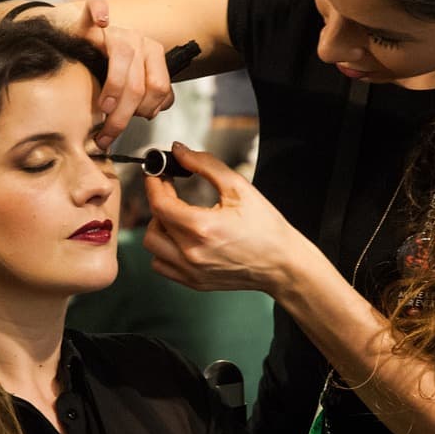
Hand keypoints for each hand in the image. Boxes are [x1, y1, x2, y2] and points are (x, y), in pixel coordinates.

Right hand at [52, 0, 172, 148]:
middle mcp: (138, 39)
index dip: (146, 111)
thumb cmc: (103, 70)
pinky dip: (100, 12)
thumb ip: (148, 96)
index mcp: (153, 54)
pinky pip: (97, 6)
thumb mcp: (132, 85)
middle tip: (107, 135)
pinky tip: (102, 21)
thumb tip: (152, 112)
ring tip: (103, 108)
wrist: (76, 44)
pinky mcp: (91, 17)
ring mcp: (116, 28)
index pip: (160, 88)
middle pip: (139, 84)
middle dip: (123, 116)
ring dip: (114, 90)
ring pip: (123, 60)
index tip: (128, 126)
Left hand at [142, 143, 306, 293]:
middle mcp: (192, 253)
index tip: (157, 174)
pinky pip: (161, 264)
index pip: (159, 203)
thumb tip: (179, 151)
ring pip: (152, 245)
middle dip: (159, 200)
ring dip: (159, 226)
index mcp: (202, 228)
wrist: (282, 263)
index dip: (154, 183)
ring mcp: (191, 271)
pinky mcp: (193, 282)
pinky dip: (163, 249)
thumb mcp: (239, 187)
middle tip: (171, 189)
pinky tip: (179, 238)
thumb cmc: (266, 227)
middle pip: (153, 222)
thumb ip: (205, 164)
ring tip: (177, 216)